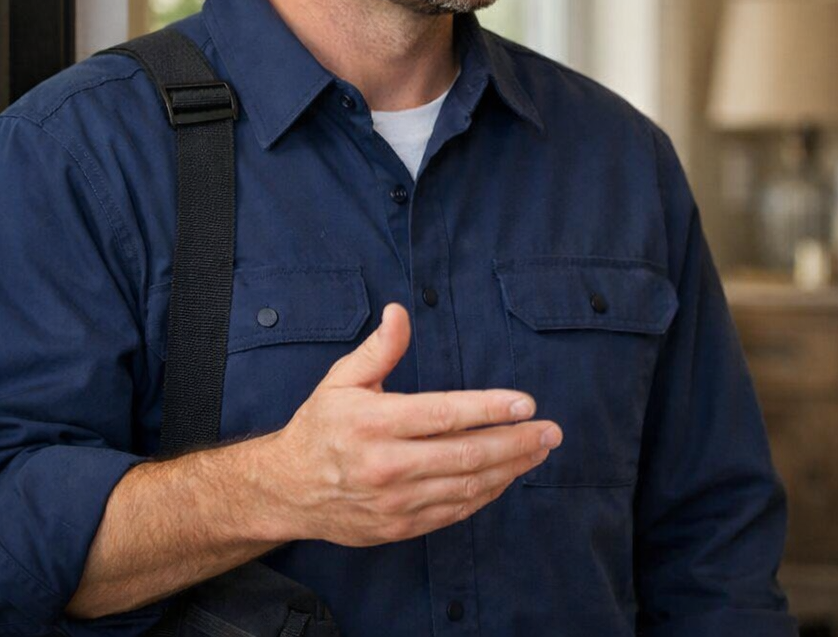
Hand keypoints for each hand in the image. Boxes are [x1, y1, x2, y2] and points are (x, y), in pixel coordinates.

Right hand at [257, 303, 560, 546]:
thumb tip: (400, 311)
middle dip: (516, 442)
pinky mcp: (399, 526)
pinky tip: (508, 476)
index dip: (488, 408)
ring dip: (510, 469)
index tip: (526, 403)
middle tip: (552, 431)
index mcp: (373, 423)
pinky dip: (486, 494)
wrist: (285, 491)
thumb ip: (378, 349)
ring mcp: (394, 501)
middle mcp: (386, 465)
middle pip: (465, 454)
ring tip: (540, 451)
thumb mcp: (341, 380)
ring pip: (466, 486)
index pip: (443, 415)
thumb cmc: (320, 427)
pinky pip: (453, 511)